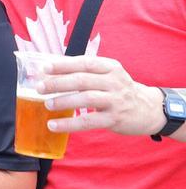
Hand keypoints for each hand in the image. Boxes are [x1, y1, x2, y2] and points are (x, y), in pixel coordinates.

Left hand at [40, 55, 165, 135]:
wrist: (148, 109)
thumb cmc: (118, 90)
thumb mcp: (108, 75)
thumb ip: (84, 73)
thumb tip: (49, 72)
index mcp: (110, 67)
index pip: (84, 63)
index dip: (63, 65)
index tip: (44, 67)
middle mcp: (115, 82)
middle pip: (82, 80)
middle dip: (58, 83)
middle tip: (39, 87)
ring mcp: (116, 100)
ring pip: (86, 99)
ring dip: (63, 101)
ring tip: (47, 104)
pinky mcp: (114, 119)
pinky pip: (88, 121)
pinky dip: (69, 123)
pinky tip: (53, 125)